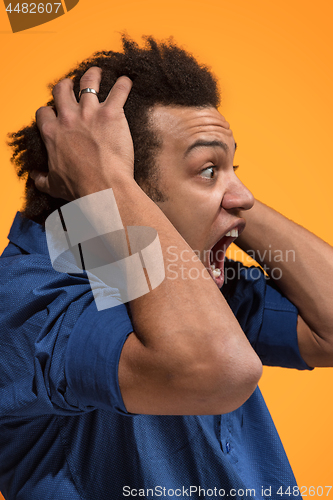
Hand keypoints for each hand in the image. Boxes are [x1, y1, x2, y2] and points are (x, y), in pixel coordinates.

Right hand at [32, 67, 133, 200]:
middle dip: (66, 85)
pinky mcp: (112, 113)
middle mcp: (69, 118)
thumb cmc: (80, 188)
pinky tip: (126, 81)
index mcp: (52, 132)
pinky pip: (119, 90)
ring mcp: (90, 113)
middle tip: (72, 85)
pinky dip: (123, 84)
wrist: (103, 189)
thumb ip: (42, 178)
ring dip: (93, 75)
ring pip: (88, 82)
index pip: (44, 111)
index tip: (55, 113)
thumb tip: (35, 177)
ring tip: (97, 73)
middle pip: (62, 89)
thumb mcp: (53, 185)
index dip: (50, 111)